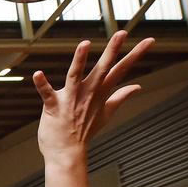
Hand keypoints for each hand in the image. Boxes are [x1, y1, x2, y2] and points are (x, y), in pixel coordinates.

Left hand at [34, 31, 153, 161]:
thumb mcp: (106, 113)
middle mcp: (87, 93)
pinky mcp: (53, 106)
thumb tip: (137, 87)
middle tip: (122, 33)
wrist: (67, 153)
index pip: (121, 70)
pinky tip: (37, 74)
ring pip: (75, 76)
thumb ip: (121, 97)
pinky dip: (42, 84)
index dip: (136, 54)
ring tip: (84, 44)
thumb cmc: (83, 132)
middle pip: (102, 68)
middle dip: (112, 51)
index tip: (150, 40)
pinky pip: (47, 93)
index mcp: (100, 93)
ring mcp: (71, 100)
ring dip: (79, 61)